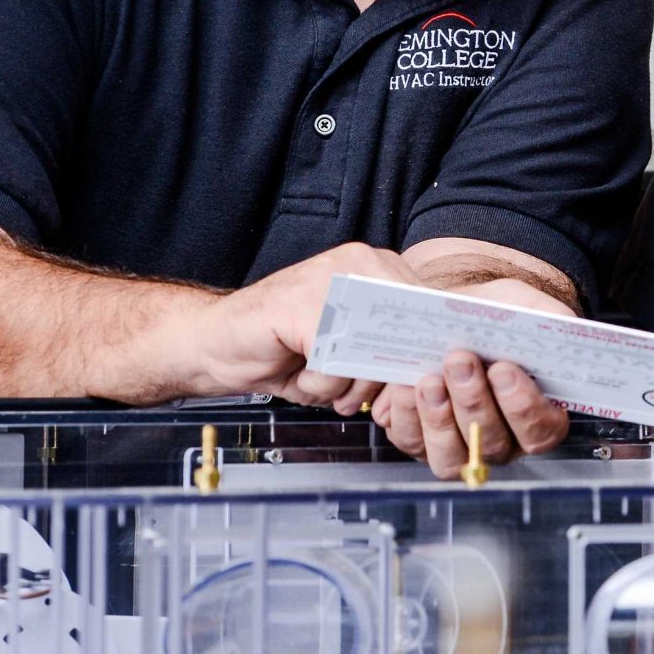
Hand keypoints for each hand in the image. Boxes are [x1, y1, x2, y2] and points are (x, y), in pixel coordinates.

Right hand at [204, 242, 428, 404]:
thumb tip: (436, 369)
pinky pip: (335, 363)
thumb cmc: (288, 348)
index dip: (423, 351)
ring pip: (373, 351)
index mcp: (379, 268)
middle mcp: (360, 263)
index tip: (413, 376)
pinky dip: (320, 384)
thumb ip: (391, 348)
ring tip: (324, 379)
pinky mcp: (301, 304)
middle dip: (385, 376)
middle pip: (406, 334)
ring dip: (349, 384)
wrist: (217, 343)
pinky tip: (301, 372)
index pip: (429, 309)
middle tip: (356, 390)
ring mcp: (329, 278)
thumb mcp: (352, 348)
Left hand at [368, 278, 573, 478]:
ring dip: (438, 419)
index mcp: (539, 414)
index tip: (504, 369)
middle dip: (473, 402)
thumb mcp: (529, 307)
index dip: (523, 406)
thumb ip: (550, 318)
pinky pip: (411, 442)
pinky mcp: (419, 441)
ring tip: (429, 379)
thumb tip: (558, 329)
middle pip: (492, 444)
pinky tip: (404, 385)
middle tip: (460, 360)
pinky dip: (405, 415)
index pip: (541, 430)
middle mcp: (502, 441)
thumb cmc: (496, 316)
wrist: (452, 313)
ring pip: (450, 458)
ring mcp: (458, 446)